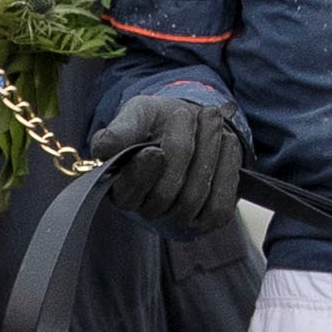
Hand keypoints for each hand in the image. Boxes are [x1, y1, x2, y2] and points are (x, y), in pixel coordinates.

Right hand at [88, 92, 244, 233]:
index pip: (128, 191)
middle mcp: (147, 208)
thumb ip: (120, 130)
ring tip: (211, 118)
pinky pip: (219, 206)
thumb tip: (104, 147)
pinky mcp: (209, 219)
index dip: (142, 173)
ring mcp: (179, 217)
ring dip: (208, 151)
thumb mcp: (136, 115)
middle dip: (181, 149)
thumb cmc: (156, 121)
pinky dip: (227, 169)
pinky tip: (227, 142)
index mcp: (120, 186)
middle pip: (165, 193)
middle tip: (188, 113)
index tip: (154, 149)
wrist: (192, 123)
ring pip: (194, 197)